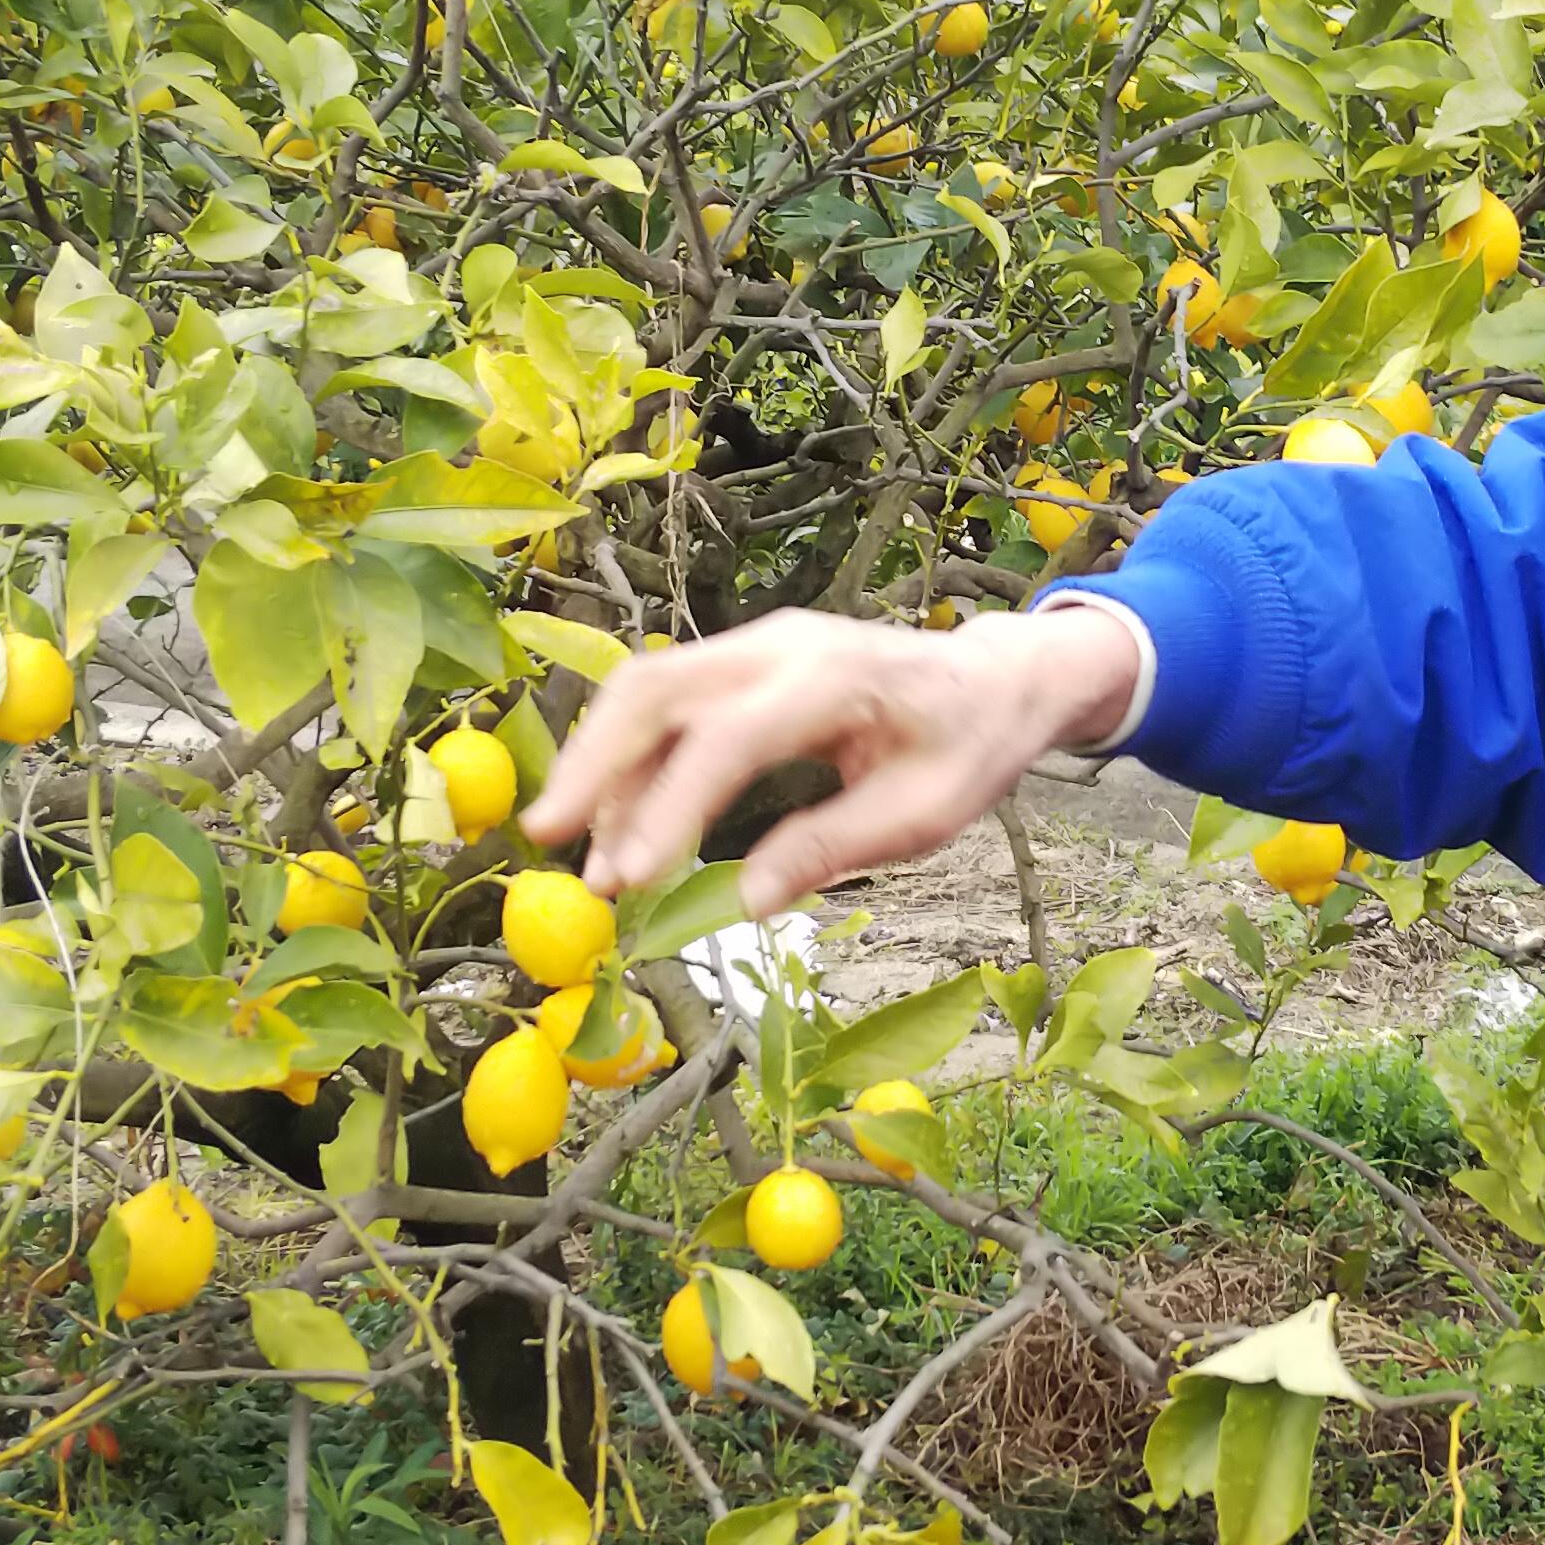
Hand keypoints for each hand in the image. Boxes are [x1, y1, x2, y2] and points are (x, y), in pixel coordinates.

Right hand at [521, 604, 1144, 912]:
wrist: (996, 678)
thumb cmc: (969, 748)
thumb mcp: (924, 813)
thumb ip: (833, 846)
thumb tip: (745, 899)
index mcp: (835, 680)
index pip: (727, 739)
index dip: (669, 808)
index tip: (629, 878)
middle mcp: (782, 646)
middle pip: (656, 688)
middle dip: (593, 764)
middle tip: (549, 841)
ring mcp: (759, 644)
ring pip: (648, 689)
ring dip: (603, 765)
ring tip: (587, 854)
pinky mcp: (746, 661)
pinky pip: (671, 700)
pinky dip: (633, 758)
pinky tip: (623, 824)